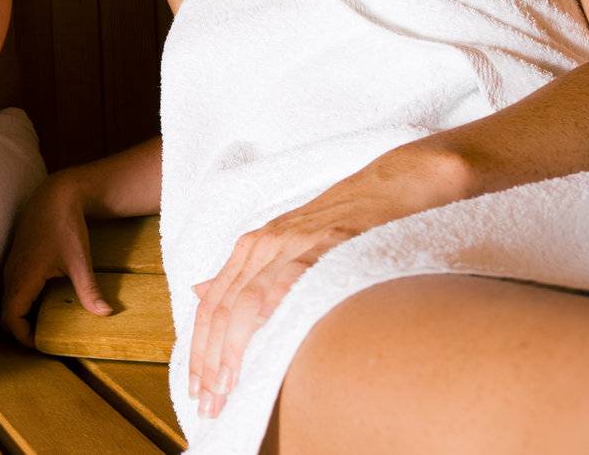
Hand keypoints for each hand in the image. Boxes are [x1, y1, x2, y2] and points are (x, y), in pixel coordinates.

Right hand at [0, 172, 111, 346]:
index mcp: (22, 277)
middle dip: (23, 331)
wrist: (56, 195)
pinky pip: (15, 290)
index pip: (10, 319)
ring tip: (48, 327)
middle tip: (47, 341)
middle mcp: (12, 274)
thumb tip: (105, 314)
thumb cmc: (65, 225)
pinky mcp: (19, 261)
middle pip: (7, 314)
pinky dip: (26, 304)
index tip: (43, 346)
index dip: (23, 338)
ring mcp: (13, 266)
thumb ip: (88, 289)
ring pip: (10, 302)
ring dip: (24, 317)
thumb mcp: (79, 259)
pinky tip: (48, 304)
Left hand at [187, 161, 425, 417]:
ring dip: (227, 353)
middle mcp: (260, 245)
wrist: (389, 187)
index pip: (211, 305)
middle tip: (207, 401)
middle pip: (216, 309)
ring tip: (224, 391)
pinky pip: (278, 291)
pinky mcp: (315, 250)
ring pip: (238, 305)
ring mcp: (285, 247)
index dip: (201, 348)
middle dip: (207, 360)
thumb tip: (200, 292)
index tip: (199, 386)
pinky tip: (253, 356)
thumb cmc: (346, 222)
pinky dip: (260, 326)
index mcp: (252, 247)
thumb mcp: (286, 243)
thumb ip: (246, 272)